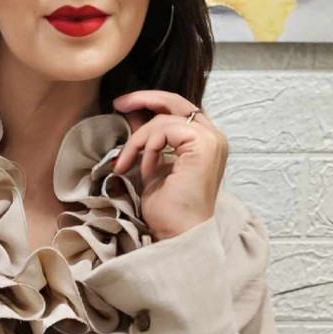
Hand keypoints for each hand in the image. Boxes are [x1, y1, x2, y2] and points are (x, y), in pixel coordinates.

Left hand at [110, 90, 228, 240]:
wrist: (178, 234)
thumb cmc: (167, 210)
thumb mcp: (152, 165)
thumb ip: (149, 139)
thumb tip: (133, 114)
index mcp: (205, 142)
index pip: (179, 109)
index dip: (151, 103)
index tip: (123, 107)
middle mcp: (213, 137)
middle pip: (175, 101)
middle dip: (143, 99)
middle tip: (118, 103)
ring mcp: (211, 140)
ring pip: (163, 119)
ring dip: (138, 141)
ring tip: (126, 164)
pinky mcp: (203, 144)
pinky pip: (164, 129)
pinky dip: (148, 148)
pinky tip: (146, 171)